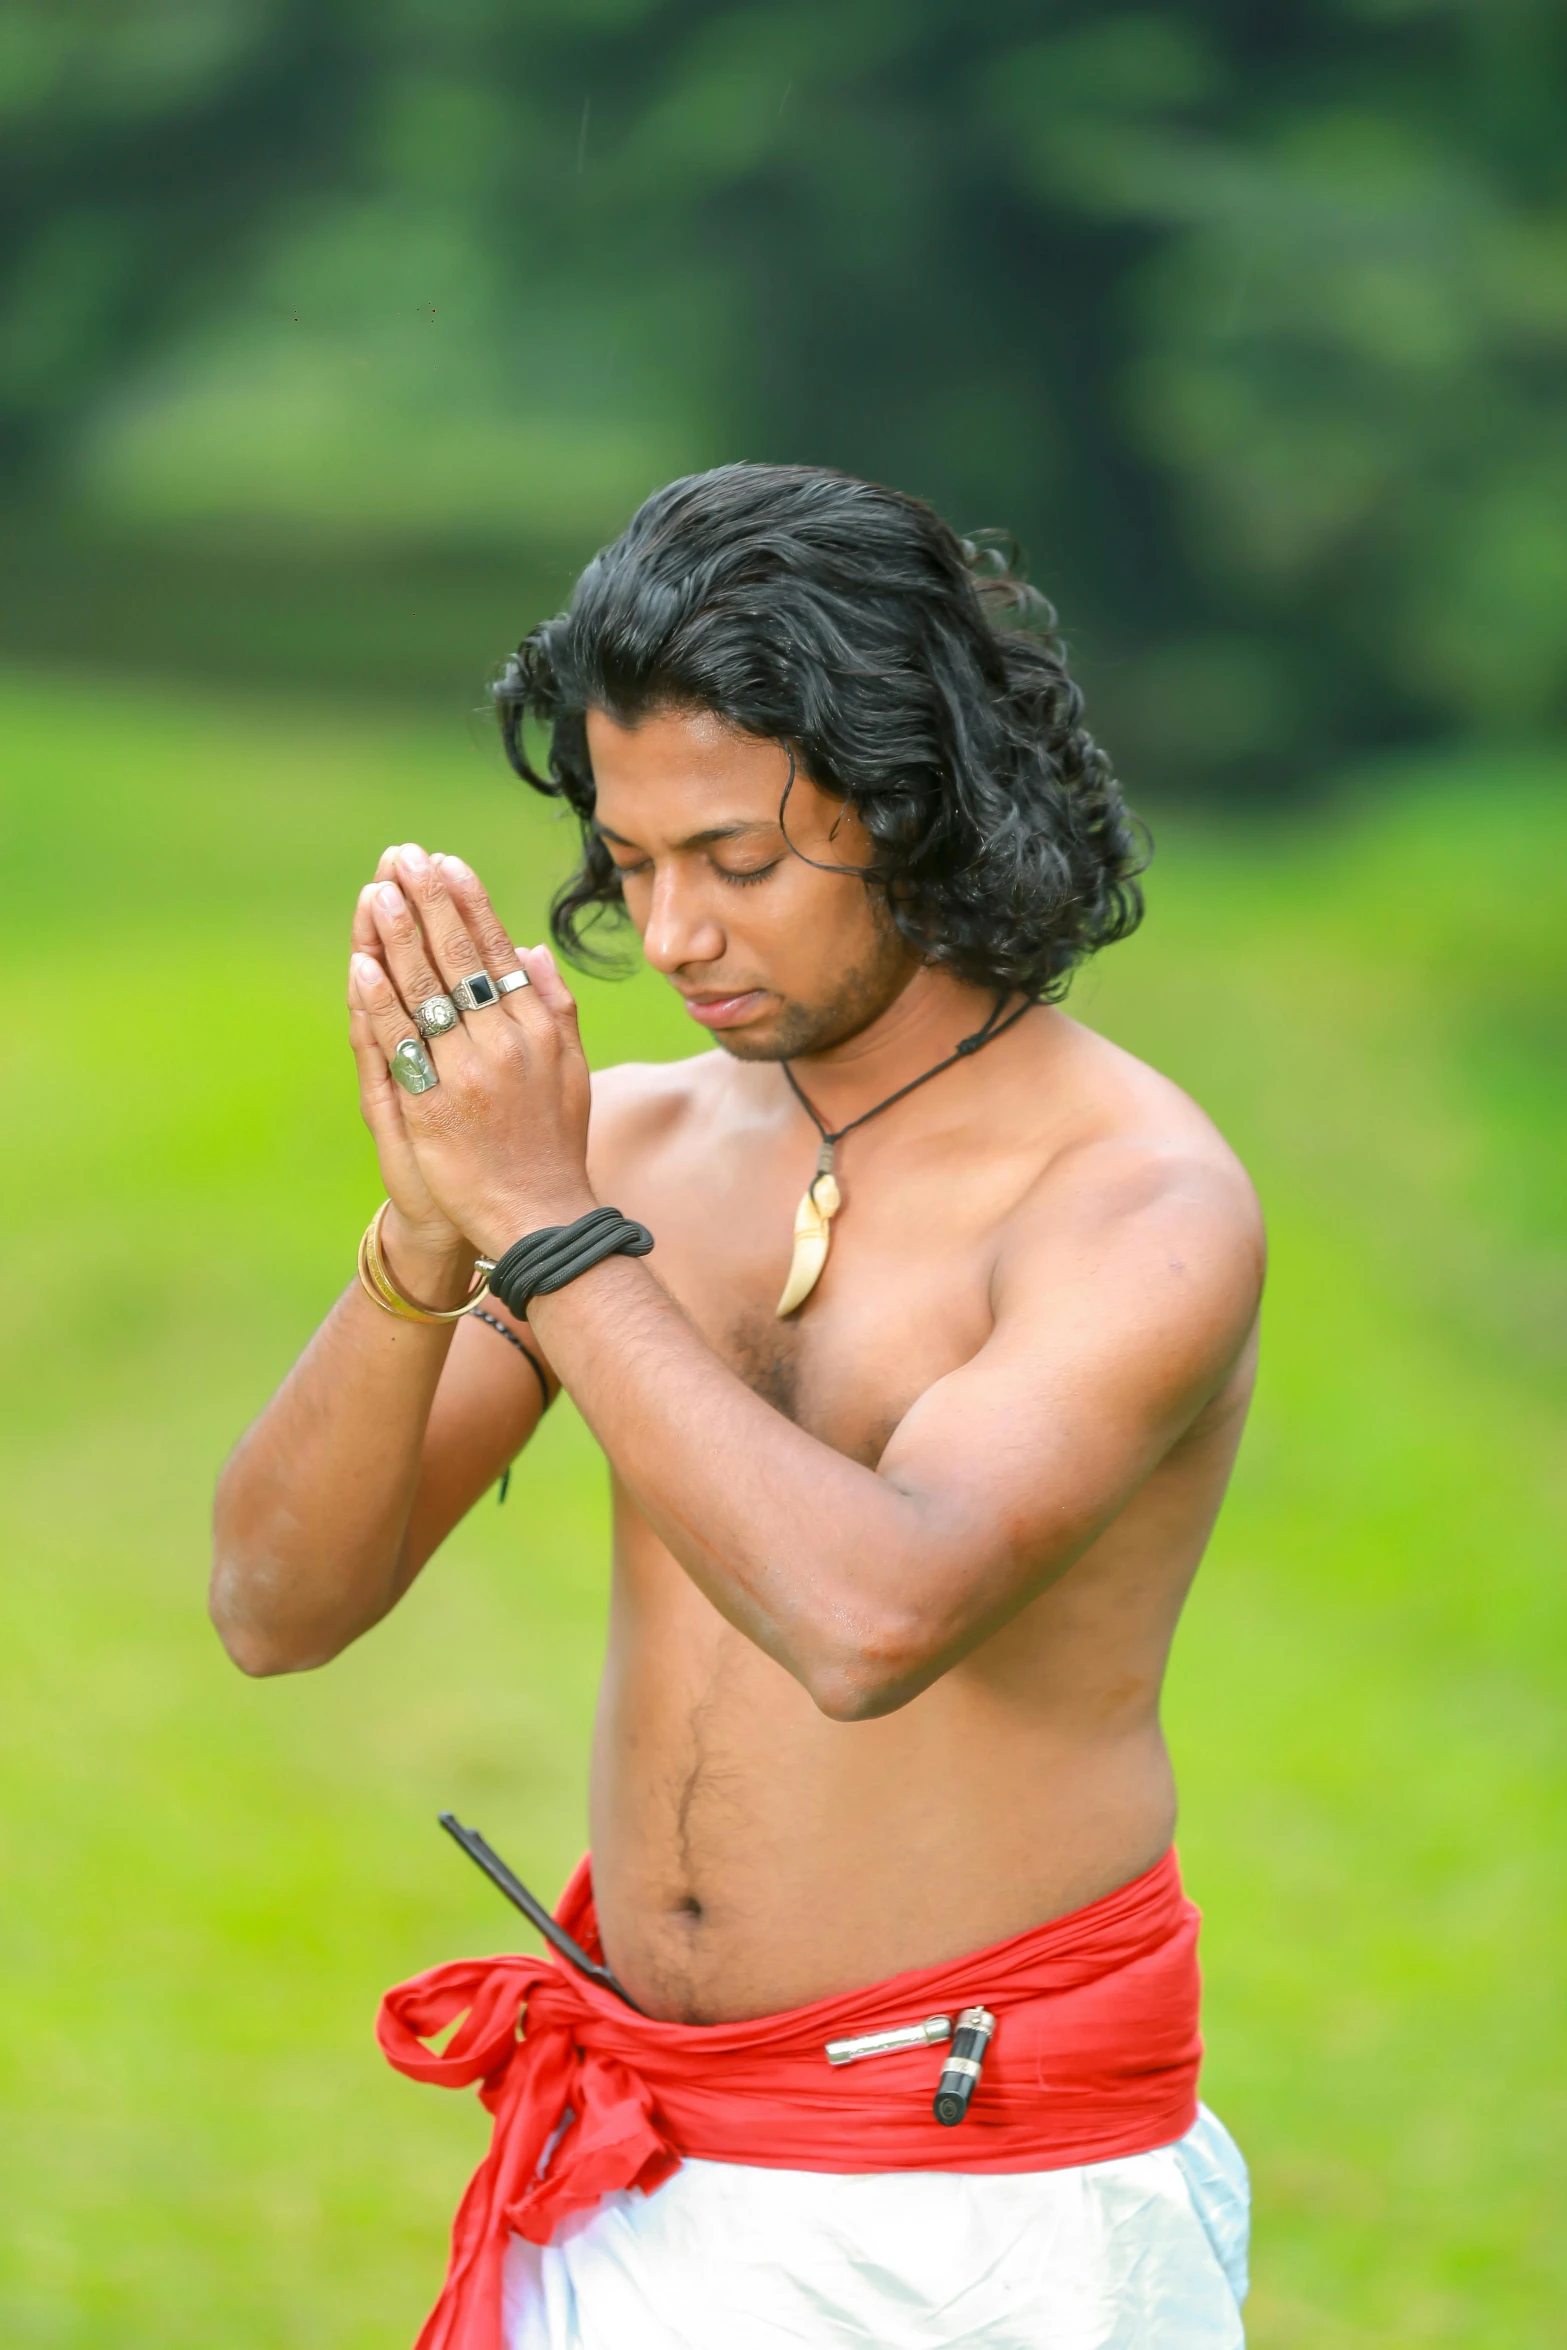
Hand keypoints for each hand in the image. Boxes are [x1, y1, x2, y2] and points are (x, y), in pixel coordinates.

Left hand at [347, 844, 595, 1259]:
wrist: (539, 1214)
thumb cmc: (554, 1142)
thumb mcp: (573, 1069)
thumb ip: (556, 1006)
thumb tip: (532, 949)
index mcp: (538, 1028)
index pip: (498, 951)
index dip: (470, 904)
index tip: (447, 864)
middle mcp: (505, 1043)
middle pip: (460, 960)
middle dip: (430, 904)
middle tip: (406, 857)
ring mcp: (468, 1073)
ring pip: (427, 992)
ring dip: (399, 938)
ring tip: (379, 892)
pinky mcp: (433, 1106)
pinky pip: (402, 1044)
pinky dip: (381, 1002)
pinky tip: (363, 964)